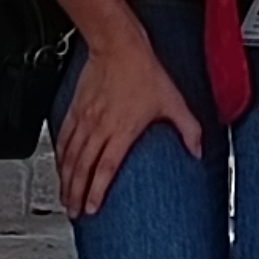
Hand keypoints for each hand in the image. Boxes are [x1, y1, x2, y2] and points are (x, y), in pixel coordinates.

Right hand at [55, 30, 202, 216]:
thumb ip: (188, 128)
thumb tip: (199, 150)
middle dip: (76, 194)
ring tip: (66, 198)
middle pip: (82, 169)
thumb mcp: (173, 101)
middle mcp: (99, 128)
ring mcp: (84, 119)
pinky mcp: (76, 110)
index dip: (96, 192)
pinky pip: (63, 138)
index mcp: (121, 130)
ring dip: (65, 180)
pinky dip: (60, 157)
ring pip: (69, 157)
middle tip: (75, 212)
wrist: (117, 46)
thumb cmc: (143, 71)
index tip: (92, 209)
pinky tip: (59, 167)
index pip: (105, 169)